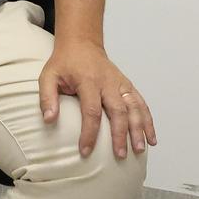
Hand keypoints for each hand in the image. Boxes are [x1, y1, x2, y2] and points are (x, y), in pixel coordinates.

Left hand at [38, 40, 156, 159]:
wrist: (82, 43)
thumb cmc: (64, 63)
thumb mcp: (48, 76)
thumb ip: (47, 98)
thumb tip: (49, 120)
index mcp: (88, 81)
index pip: (91, 111)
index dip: (90, 133)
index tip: (86, 151)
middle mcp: (108, 83)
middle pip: (118, 111)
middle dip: (120, 134)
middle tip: (120, 155)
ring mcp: (120, 84)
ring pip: (134, 107)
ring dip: (139, 129)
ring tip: (140, 149)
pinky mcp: (127, 85)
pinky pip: (141, 103)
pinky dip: (148, 120)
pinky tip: (151, 137)